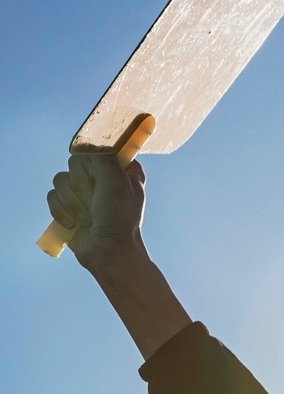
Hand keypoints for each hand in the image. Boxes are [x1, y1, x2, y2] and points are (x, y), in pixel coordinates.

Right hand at [47, 150, 146, 273]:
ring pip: (61, 180)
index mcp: (121, 167)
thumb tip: (86, 141)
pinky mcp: (68, 205)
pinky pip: (52, 196)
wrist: (109, 252)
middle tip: (96, 201)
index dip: (94, 164)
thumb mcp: (116, 180)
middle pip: (75, 163)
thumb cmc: (119, 217)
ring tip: (87, 217)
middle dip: (82, 186)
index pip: (96, 147)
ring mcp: (84, 191)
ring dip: (72, 202)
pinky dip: (61, 211)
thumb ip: (102, 154)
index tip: (101, 179)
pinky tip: (74, 224)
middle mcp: (103, 176)